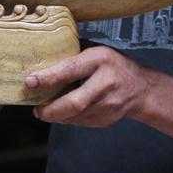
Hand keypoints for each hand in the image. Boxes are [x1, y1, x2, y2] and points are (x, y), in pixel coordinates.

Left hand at [26, 46, 148, 126]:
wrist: (142, 88)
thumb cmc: (113, 64)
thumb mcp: (96, 50)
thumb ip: (73, 52)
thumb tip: (43, 54)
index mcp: (100, 59)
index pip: (71, 69)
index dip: (49, 77)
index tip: (30, 82)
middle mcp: (106, 83)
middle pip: (74, 102)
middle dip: (51, 109)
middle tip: (36, 109)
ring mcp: (109, 104)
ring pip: (76, 116)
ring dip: (57, 116)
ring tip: (44, 110)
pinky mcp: (107, 119)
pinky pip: (81, 122)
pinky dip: (68, 119)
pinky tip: (61, 113)